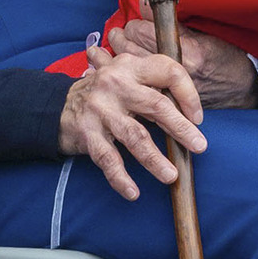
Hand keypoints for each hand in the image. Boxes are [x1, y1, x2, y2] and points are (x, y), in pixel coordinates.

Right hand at [57, 43, 207, 200]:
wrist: (57, 106)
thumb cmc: (105, 93)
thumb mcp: (127, 76)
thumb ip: (154, 84)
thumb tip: (192, 109)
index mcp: (131, 66)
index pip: (168, 71)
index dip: (188, 94)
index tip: (197, 117)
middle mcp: (116, 83)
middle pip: (156, 105)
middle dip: (181, 128)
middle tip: (199, 146)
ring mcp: (100, 108)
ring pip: (134, 136)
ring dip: (154, 159)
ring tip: (171, 175)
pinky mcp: (87, 132)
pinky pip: (107, 159)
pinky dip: (120, 178)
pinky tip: (133, 192)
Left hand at [109, 14, 257, 108]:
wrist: (242, 90)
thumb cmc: (226, 59)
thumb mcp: (203, 33)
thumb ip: (171, 21)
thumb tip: (143, 2)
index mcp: (186, 50)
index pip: (141, 30)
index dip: (135, 23)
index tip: (137, 21)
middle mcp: (175, 70)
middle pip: (129, 47)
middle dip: (122, 37)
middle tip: (123, 34)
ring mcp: (169, 86)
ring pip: (128, 65)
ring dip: (121, 55)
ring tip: (121, 49)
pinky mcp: (167, 98)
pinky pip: (137, 82)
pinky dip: (129, 74)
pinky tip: (127, 69)